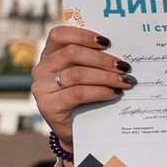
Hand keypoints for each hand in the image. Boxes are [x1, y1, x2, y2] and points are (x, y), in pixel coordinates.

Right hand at [31, 20, 131, 149]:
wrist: (78, 131)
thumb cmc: (86, 98)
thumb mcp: (87, 75)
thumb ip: (93, 61)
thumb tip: (119, 52)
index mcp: (50, 54)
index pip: (59, 35)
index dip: (83, 35)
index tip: (107, 42)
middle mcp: (42, 68)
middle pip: (71, 53)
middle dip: (102, 59)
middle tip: (124, 66)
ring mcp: (42, 87)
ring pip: (76, 74)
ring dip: (105, 76)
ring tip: (124, 81)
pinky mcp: (48, 105)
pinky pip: (77, 93)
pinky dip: (99, 91)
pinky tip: (114, 93)